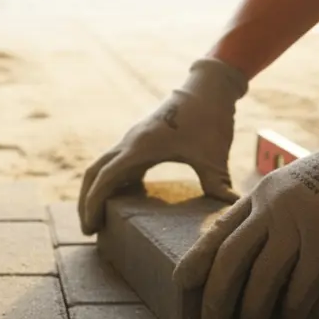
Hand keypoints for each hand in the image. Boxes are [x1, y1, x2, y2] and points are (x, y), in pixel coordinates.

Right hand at [78, 57, 248, 234]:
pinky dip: (113, 182)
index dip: (93, 203)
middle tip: (89, 230)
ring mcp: (132, 140)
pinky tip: (126, 200)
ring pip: (101, 167)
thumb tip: (232, 208)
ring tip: (100, 219)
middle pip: (93, 173)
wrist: (208, 88)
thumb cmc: (209, 118)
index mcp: (139, 147)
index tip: (90, 226)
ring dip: (96, 191)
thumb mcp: (213, 155)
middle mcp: (129, 143)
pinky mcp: (140, 140)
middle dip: (86, 201)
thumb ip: (216, 183)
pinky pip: (117, 163)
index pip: (104, 178)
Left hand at [173, 103, 318, 318]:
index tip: (181, 283)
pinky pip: (302, 279)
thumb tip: (271, 274)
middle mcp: (273, 206)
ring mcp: (299, 218)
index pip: (219, 230)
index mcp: (262, 195)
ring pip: (263, 273)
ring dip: (252, 307)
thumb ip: (281, 226)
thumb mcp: (298, 194)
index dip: (197, 259)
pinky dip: (291, 305)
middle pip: (231, 255)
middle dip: (216, 292)